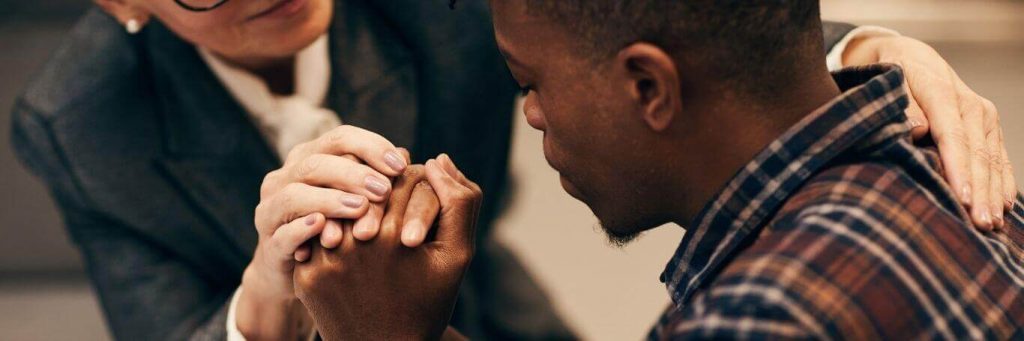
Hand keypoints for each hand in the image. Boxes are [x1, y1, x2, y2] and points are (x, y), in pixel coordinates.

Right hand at [238, 125, 407, 339]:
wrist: (300, 275)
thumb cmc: (338, 229)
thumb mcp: (356, 201)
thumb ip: (375, 179)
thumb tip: (405, 155)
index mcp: (308, 158)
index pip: (339, 138)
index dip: (371, 147)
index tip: (401, 166)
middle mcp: (284, 178)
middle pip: (316, 164)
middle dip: (353, 174)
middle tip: (384, 189)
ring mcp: (271, 210)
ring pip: (294, 195)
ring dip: (330, 200)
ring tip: (360, 209)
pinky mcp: (269, 244)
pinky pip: (282, 233)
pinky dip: (302, 229)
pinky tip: (323, 228)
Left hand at [294, 154, 481, 340]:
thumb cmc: (428, 301)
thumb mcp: (457, 255)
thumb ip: (460, 202)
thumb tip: (436, 160)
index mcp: (398, 234)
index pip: (402, 181)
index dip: (412, 191)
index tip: (419, 211)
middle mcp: (357, 243)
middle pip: (368, 194)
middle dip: (382, 201)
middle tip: (392, 217)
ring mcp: (327, 260)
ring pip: (338, 210)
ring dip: (353, 214)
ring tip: (369, 230)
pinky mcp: (307, 275)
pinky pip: (316, 237)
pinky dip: (330, 235)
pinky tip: (346, 249)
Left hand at [844, 35, 1015, 229]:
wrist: (912, 57)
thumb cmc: (893, 75)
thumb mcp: (890, 82)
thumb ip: (902, 106)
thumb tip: (918, 130)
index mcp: (943, 94)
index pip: (952, 137)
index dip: (959, 170)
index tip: (964, 198)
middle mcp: (972, 105)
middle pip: (978, 154)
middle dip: (982, 191)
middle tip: (981, 224)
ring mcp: (984, 116)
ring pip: (993, 159)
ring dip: (995, 193)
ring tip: (993, 224)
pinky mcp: (989, 126)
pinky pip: (999, 157)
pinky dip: (1003, 182)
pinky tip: (1004, 206)